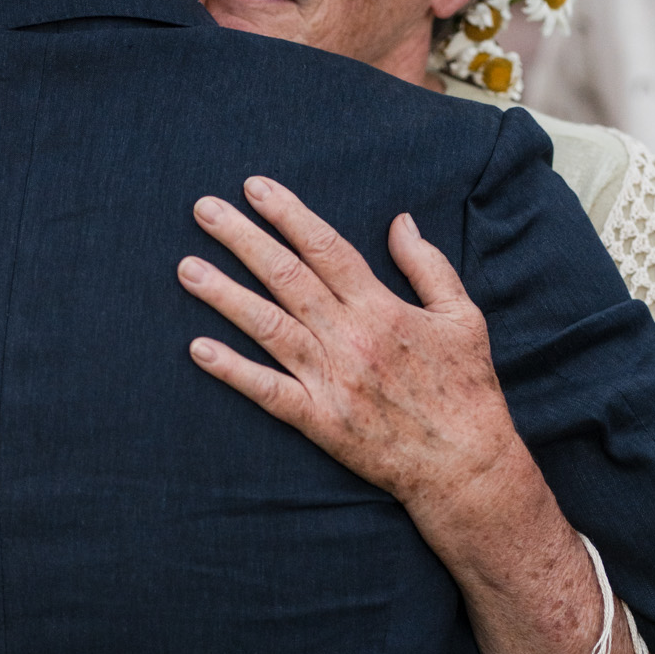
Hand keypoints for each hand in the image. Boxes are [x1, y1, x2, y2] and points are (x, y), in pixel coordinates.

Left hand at [178, 176, 521, 526]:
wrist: (466, 466)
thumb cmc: (467, 390)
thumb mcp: (463, 317)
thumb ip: (428, 266)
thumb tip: (401, 222)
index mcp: (382, 308)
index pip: (325, 248)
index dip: (287, 214)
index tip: (254, 188)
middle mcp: (351, 338)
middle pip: (286, 276)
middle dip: (242, 239)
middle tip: (203, 210)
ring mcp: (332, 380)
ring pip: (268, 327)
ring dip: (224, 295)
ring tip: (187, 269)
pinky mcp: (320, 421)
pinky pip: (268, 391)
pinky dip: (232, 371)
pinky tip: (199, 349)